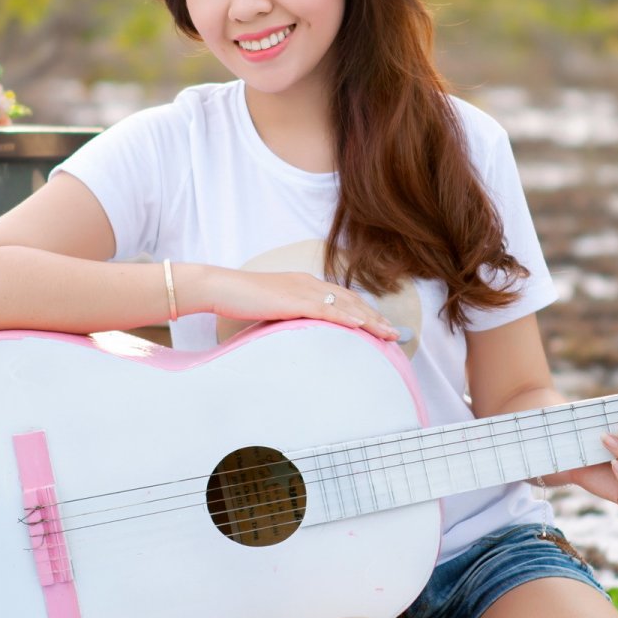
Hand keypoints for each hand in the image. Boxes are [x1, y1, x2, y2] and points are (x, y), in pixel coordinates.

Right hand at [184, 266, 401, 341]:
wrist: (222, 288)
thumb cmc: (241, 300)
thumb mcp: (273, 309)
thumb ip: (290, 317)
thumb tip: (300, 334)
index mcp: (305, 285)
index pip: (342, 298)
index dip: (364, 312)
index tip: (381, 326)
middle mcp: (309, 283)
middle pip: (351, 301)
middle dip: (375, 318)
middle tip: (395, 334)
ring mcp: (303, 290)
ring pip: (345, 305)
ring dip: (370, 320)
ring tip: (388, 333)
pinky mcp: (294, 300)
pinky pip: (326, 310)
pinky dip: (346, 318)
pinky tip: (361, 326)